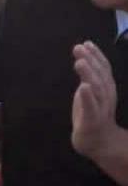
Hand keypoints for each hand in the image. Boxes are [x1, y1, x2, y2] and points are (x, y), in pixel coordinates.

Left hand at [72, 41, 123, 158]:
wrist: (99, 142)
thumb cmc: (93, 115)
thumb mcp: (91, 93)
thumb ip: (89, 77)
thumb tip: (84, 58)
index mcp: (106, 88)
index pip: (103, 69)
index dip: (96, 55)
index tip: (86, 43)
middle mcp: (106, 96)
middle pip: (100, 75)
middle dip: (90, 60)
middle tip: (79, 47)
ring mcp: (100, 108)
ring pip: (97, 89)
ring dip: (88, 74)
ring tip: (79, 62)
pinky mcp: (92, 121)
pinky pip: (91, 108)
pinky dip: (88, 97)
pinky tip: (83, 87)